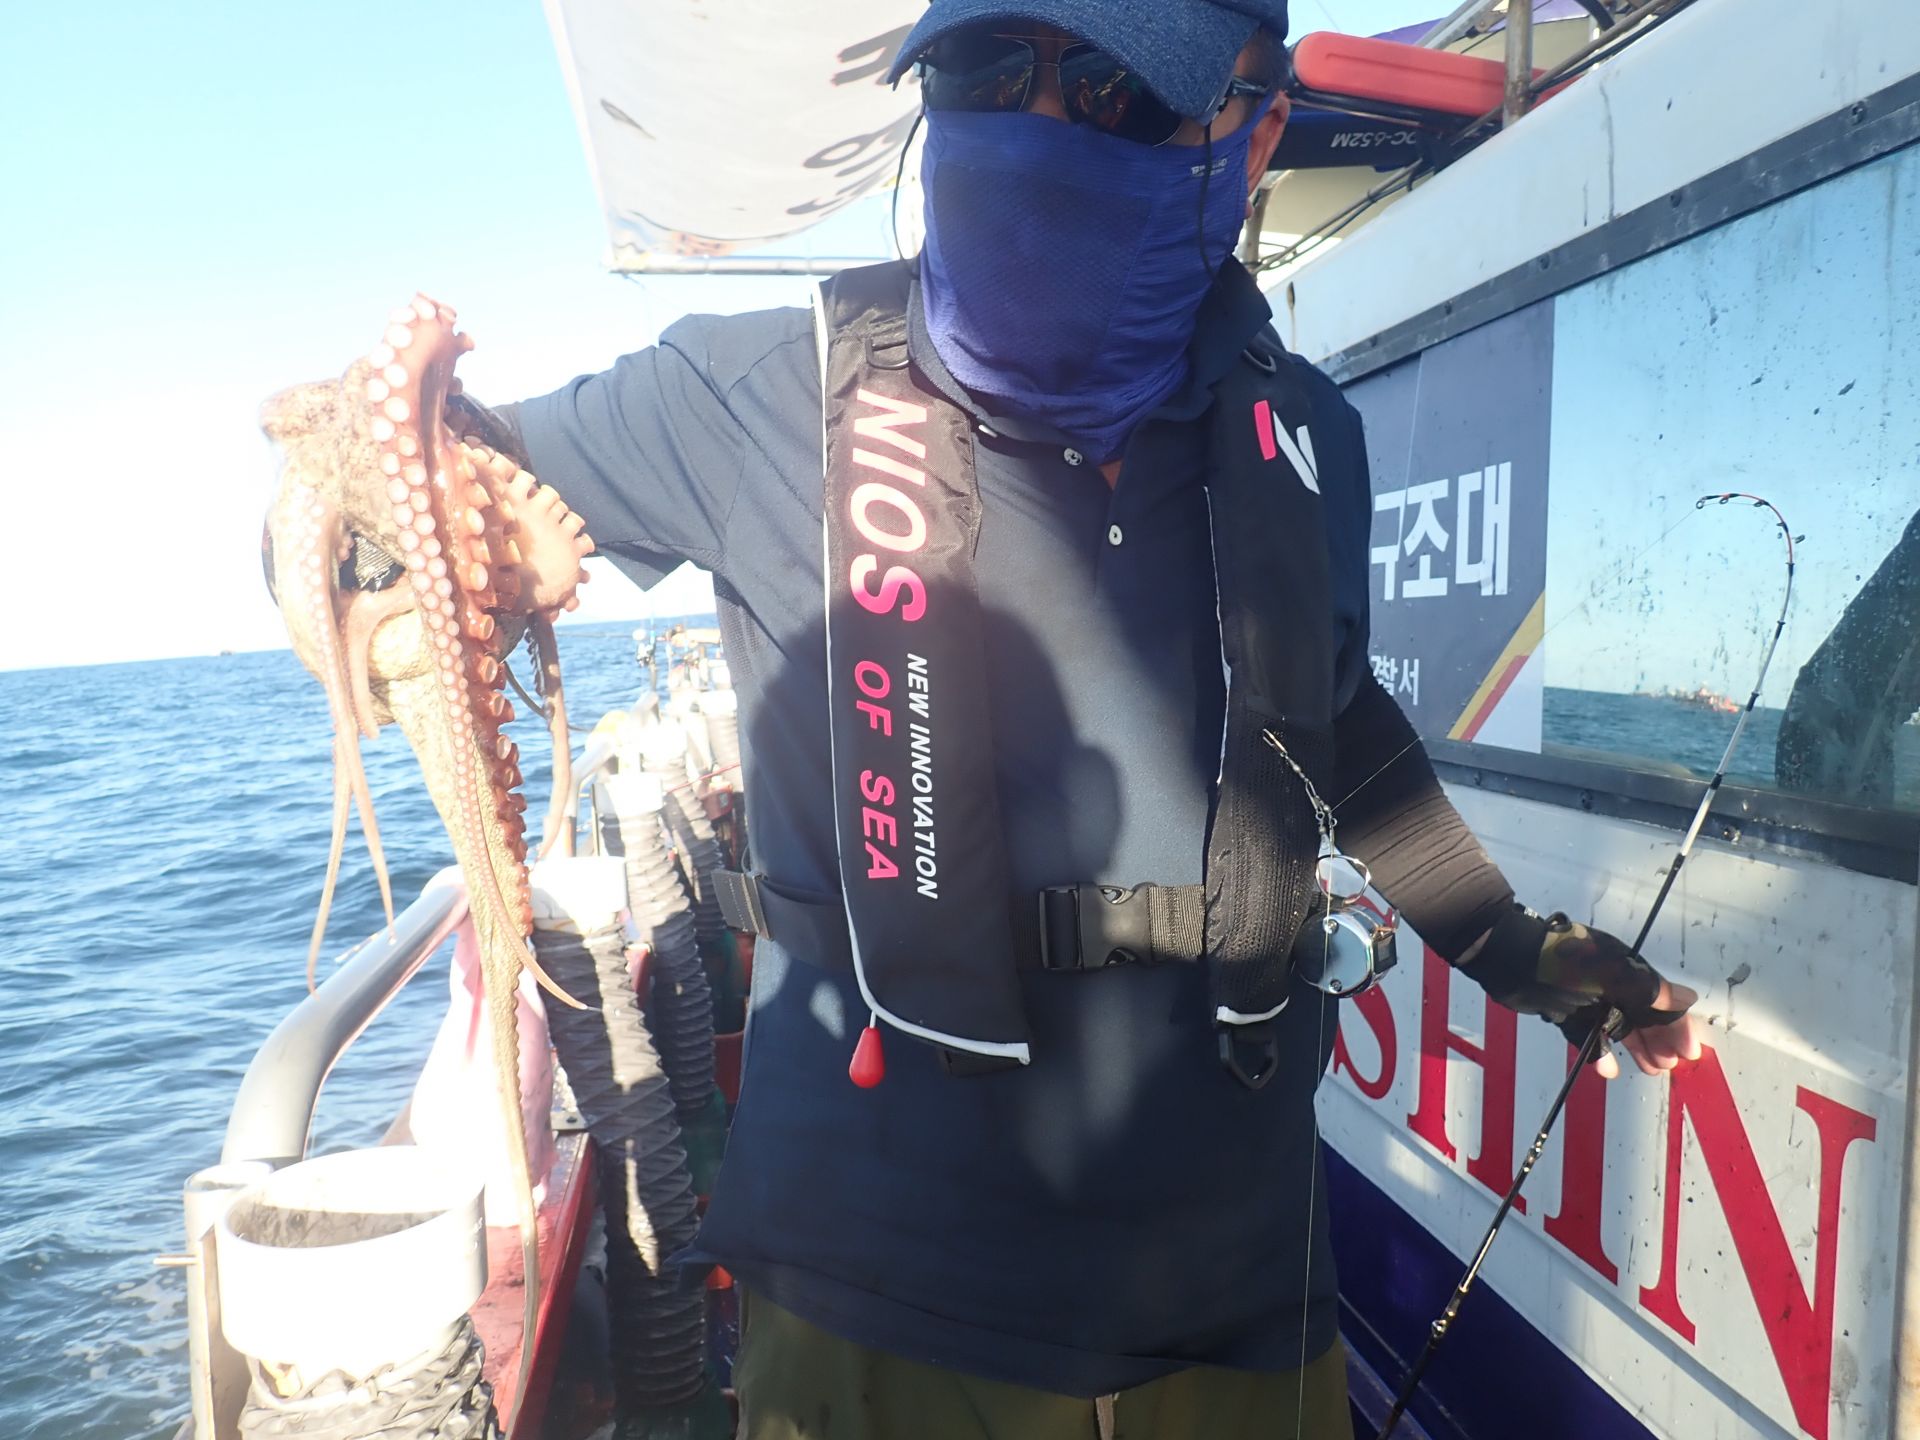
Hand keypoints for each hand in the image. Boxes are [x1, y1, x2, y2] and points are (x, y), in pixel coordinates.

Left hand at [1463, 905, 1703, 1079]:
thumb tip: (1690, 998)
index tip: (1689, 1053)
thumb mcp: (1612, 976)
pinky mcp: (1563, 1011)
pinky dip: (1598, 1052)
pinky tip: (1609, 1071)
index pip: (1661, 1000)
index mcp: (1625, 969)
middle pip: (1642, 1015)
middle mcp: (1609, 983)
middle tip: (1669, 1065)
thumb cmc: (1563, 965)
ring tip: (1652, 1068)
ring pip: (1617, 1026)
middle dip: (1659, 1040)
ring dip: (1635, 1047)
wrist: (1509, 959)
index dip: (1677, 1025)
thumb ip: (1650, 989)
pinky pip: (1587, 1034)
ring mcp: (1585, 997)